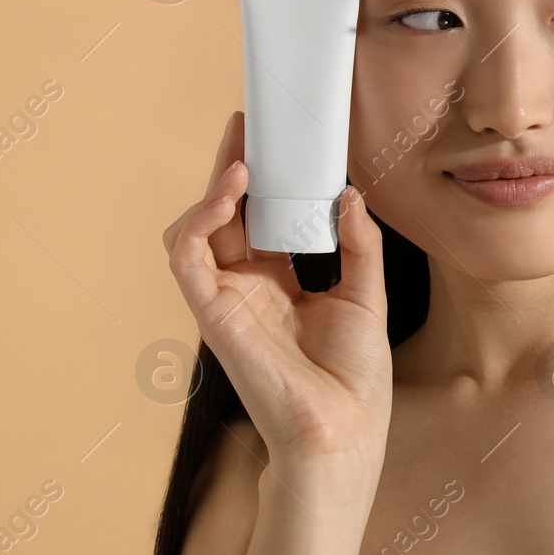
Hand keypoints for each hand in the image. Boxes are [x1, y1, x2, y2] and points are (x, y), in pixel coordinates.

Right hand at [163, 111, 391, 487]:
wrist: (343, 428)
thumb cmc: (354, 377)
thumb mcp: (366, 295)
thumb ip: (357, 243)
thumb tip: (348, 194)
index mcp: (282, 283)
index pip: (263, 219)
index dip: (266, 180)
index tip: (278, 141)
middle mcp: (249, 287)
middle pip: (228, 215)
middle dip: (234, 167)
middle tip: (248, 126)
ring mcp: (227, 299)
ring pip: (199, 229)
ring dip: (214, 189)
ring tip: (242, 157)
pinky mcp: (213, 312)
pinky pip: (186, 257)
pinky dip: (200, 219)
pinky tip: (230, 193)